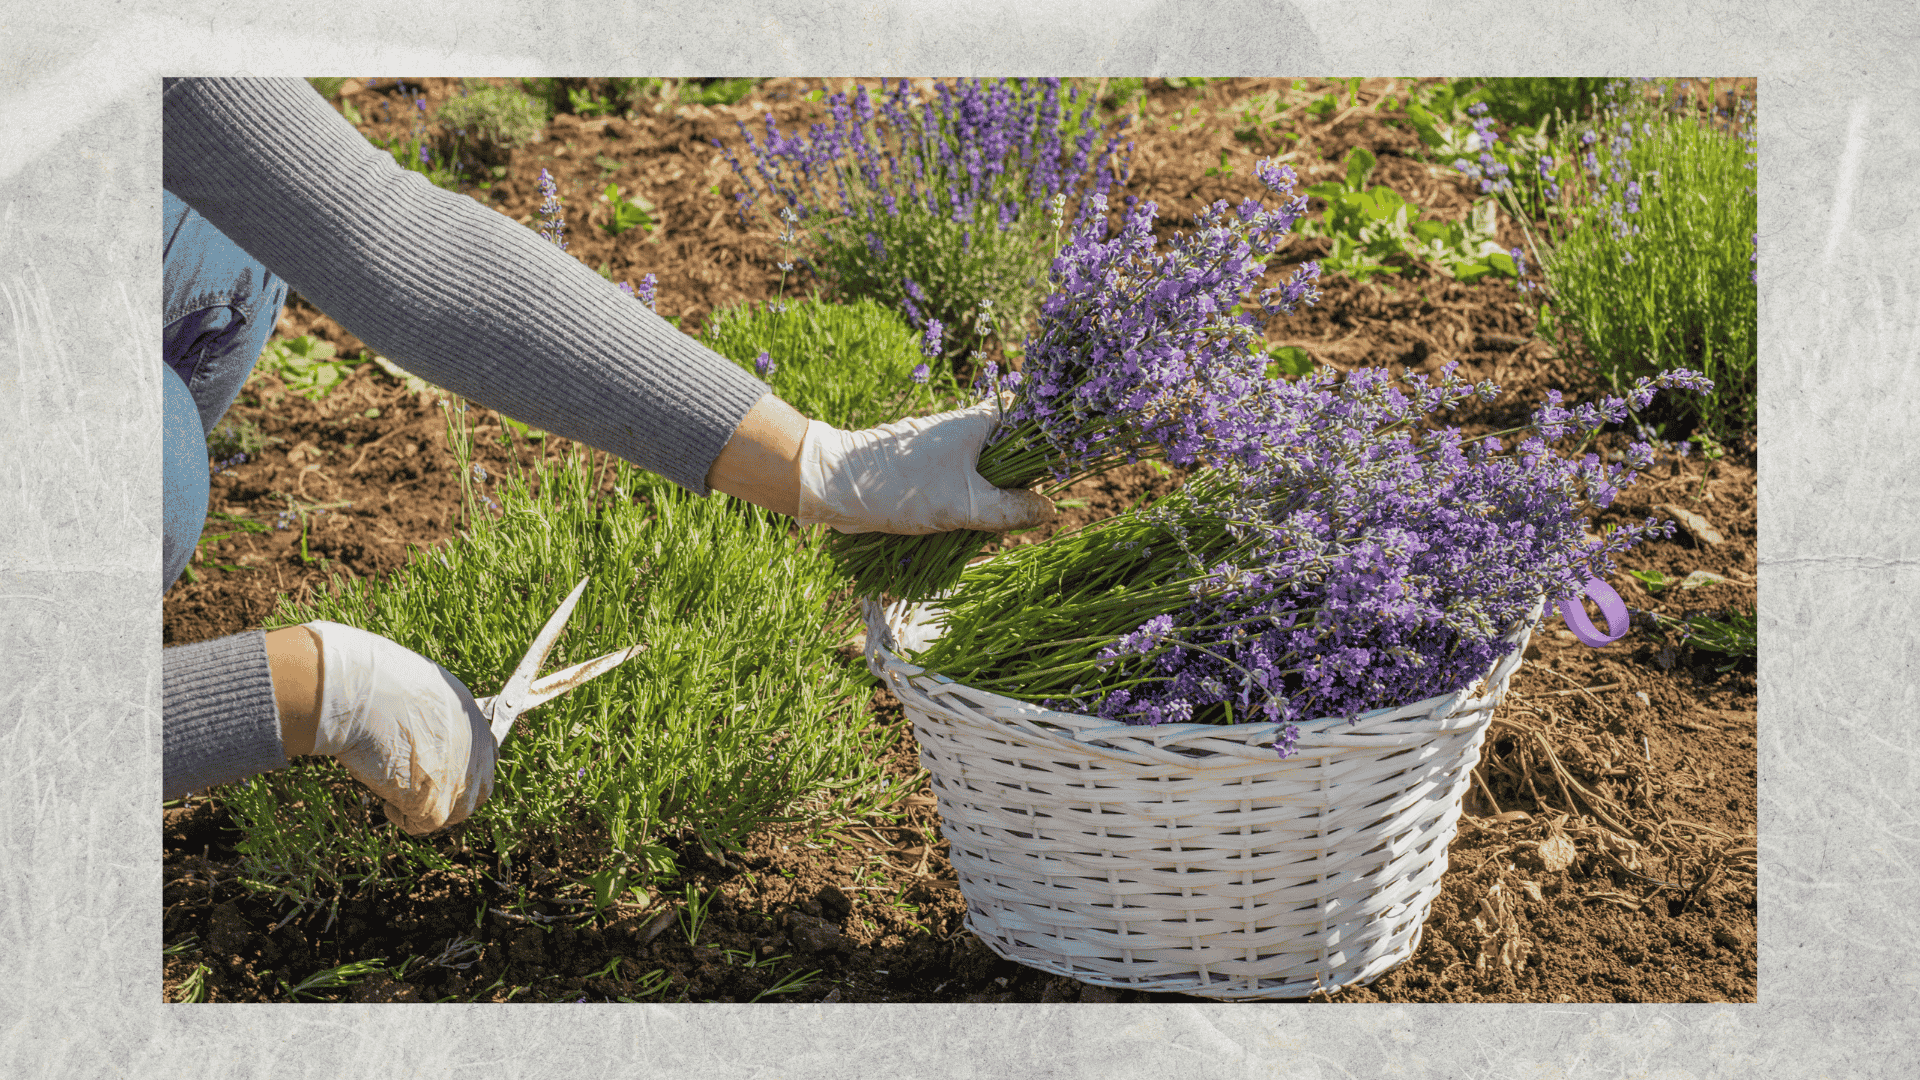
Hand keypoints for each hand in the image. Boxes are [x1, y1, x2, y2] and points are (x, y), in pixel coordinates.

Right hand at [304, 621, 495, 834]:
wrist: (365, 696)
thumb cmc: (381, 683)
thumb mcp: (426, 690)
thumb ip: (437, 716)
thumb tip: (425, 730)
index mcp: (475, 719)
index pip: (486, 756)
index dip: (463, 768)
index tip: (441, 772)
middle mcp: (477, 751)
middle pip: (479, 790)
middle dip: (452, 794)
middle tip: (420, 790)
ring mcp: (459, 779)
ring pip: (456, 812)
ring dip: (430, 809)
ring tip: (398, 794)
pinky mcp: (435, 804)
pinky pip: (424, 825)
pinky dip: (404, 819)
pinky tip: (387, 802)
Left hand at [796, 398, 1055, 534]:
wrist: (833, 485)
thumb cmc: (900, 487)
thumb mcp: (966, 504)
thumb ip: (1012, 509)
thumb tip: (1051, 511)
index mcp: (979, 421)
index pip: (1029, 418)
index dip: (1047, 443)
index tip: (1053, 474)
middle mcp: (963, 428)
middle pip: (1011, 453)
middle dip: (1015, 485)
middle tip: (1013, 514)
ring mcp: (943, 447)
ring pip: (984, 473)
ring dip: (988, 500)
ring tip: (980, 524)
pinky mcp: (925, 468)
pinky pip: (960, 484)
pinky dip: (964, 504)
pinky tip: (957, 527)